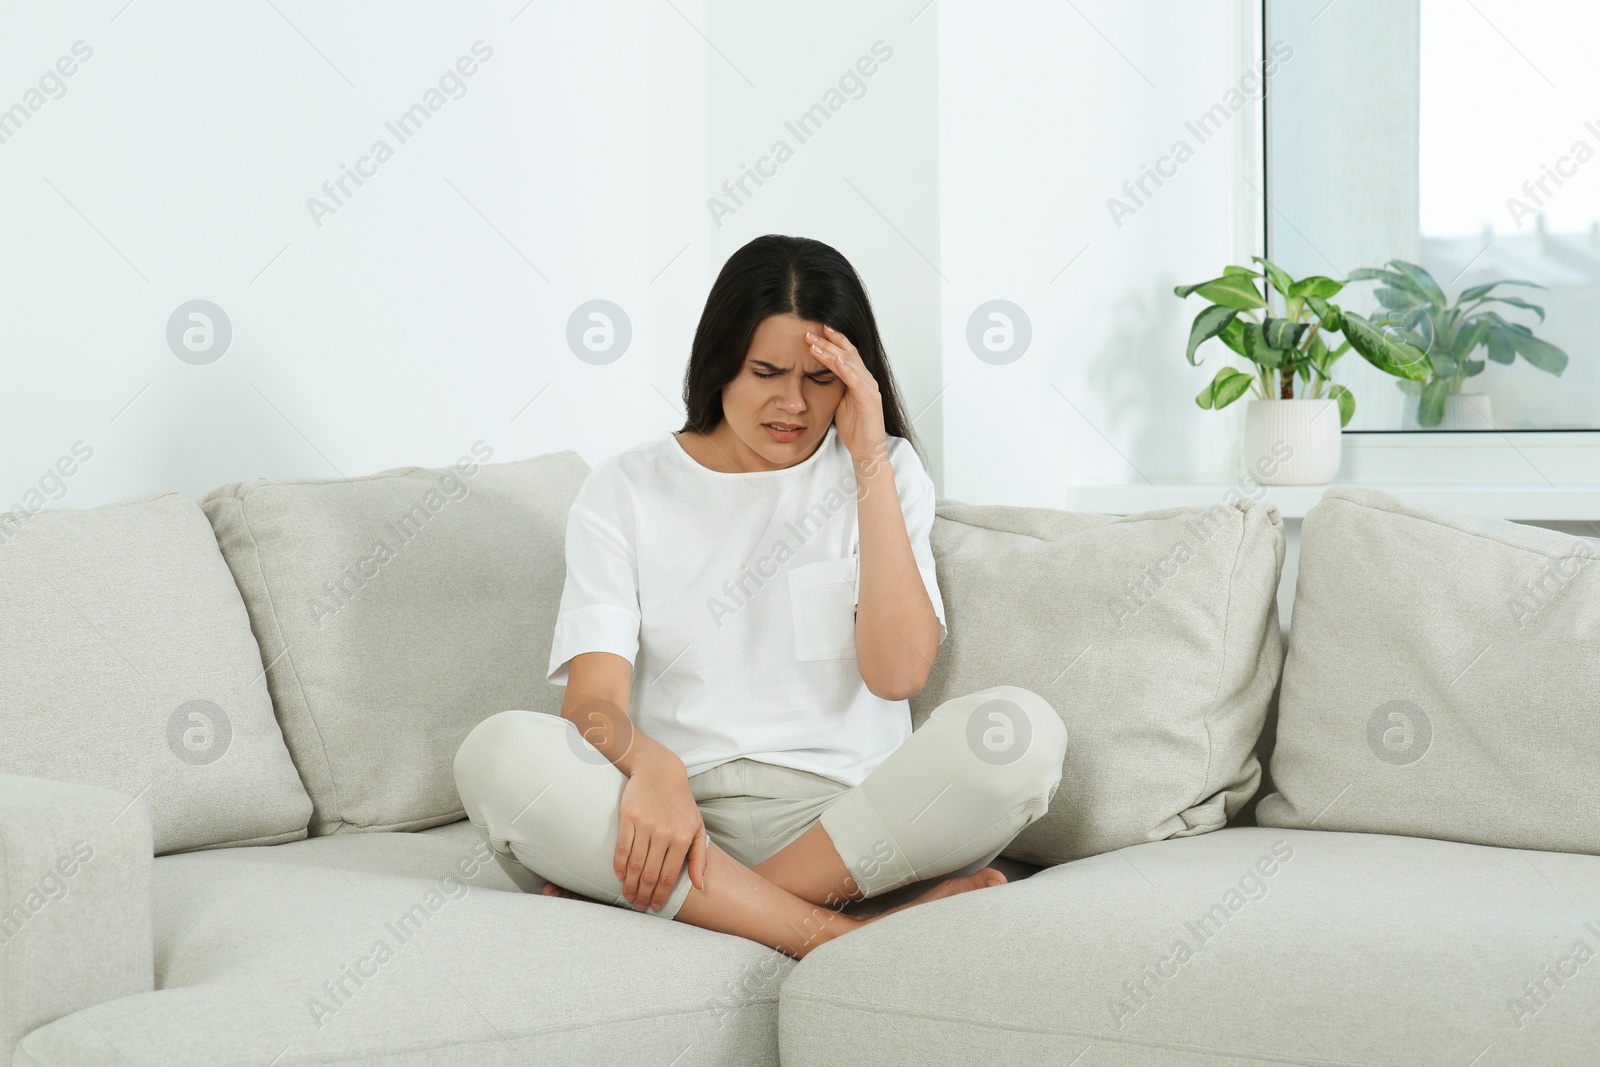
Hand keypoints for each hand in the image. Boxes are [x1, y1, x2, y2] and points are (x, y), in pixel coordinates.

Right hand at [614, 752, 707, 911]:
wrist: (660, 772)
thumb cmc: (680, 803)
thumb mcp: (697, 828)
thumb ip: (699, 858)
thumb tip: (699, 885)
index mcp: (682, 838)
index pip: (669, 876)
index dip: (661, 896)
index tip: (655, 906)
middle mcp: (664, 833)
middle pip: (650, 874)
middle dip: (644, 895)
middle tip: (639, 905)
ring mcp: (645, 825)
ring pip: (635, 864)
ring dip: (630, 885)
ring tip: (628, 895)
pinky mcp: (628, 817)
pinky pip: (622, 848)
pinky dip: (619, 865)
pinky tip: (620, 876)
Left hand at [804, 325, 887, 466]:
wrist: (867, 450)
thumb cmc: (855, 429)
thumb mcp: (839, 403)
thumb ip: (834, 388)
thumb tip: (816, 377)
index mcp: (859, 380)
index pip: (846, 354)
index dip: (833, 341)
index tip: (816, 331)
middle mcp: (866, 380)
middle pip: (847, 354)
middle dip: (828, 342)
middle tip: (810, 332)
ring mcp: (869, 389)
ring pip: (850, 364)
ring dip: (832, 352)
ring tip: (815, 344)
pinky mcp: (869, 400)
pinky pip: (857, 381)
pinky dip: (847, 369)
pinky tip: (837, 360)